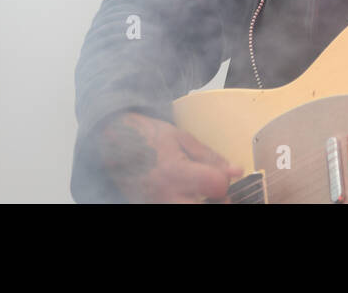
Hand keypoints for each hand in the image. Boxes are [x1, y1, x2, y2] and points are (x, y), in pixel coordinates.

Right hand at [97, 111, 242, 202]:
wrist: (112, 144)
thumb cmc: (147, 136)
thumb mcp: (180, 138)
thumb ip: (209, 157)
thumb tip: (235, 171)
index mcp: (176, 172)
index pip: (216, 185)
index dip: (226, 181)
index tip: (225, 174)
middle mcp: (165, 194)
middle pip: (204, 209)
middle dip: (218, 202)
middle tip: (218, 193)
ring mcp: (156, 204)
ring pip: (189, 210)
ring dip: (202, 203)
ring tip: (202, 194)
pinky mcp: (150, 207)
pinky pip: (174, 207)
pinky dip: (186, 201)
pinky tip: (187, 194)